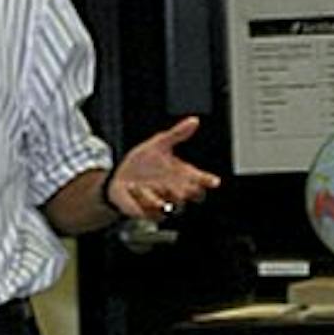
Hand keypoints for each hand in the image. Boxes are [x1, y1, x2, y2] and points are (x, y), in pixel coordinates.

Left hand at [105, 116, 220, 221]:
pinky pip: (152, 212)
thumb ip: (177, 134)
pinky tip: (134, 187)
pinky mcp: (150, 213)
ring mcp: (165, 203)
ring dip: (167, 196)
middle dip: (191, 192)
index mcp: (184, 175)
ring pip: (176, 207)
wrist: (120, 178)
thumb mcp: (158, 144)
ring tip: (157, 185)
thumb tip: (194, 120)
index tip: (213, 181)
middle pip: (194, 197)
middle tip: (184, 186)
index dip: (209, 181)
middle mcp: (178, 191)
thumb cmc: (143, 163)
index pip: (202, 180)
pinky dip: (142, 198)